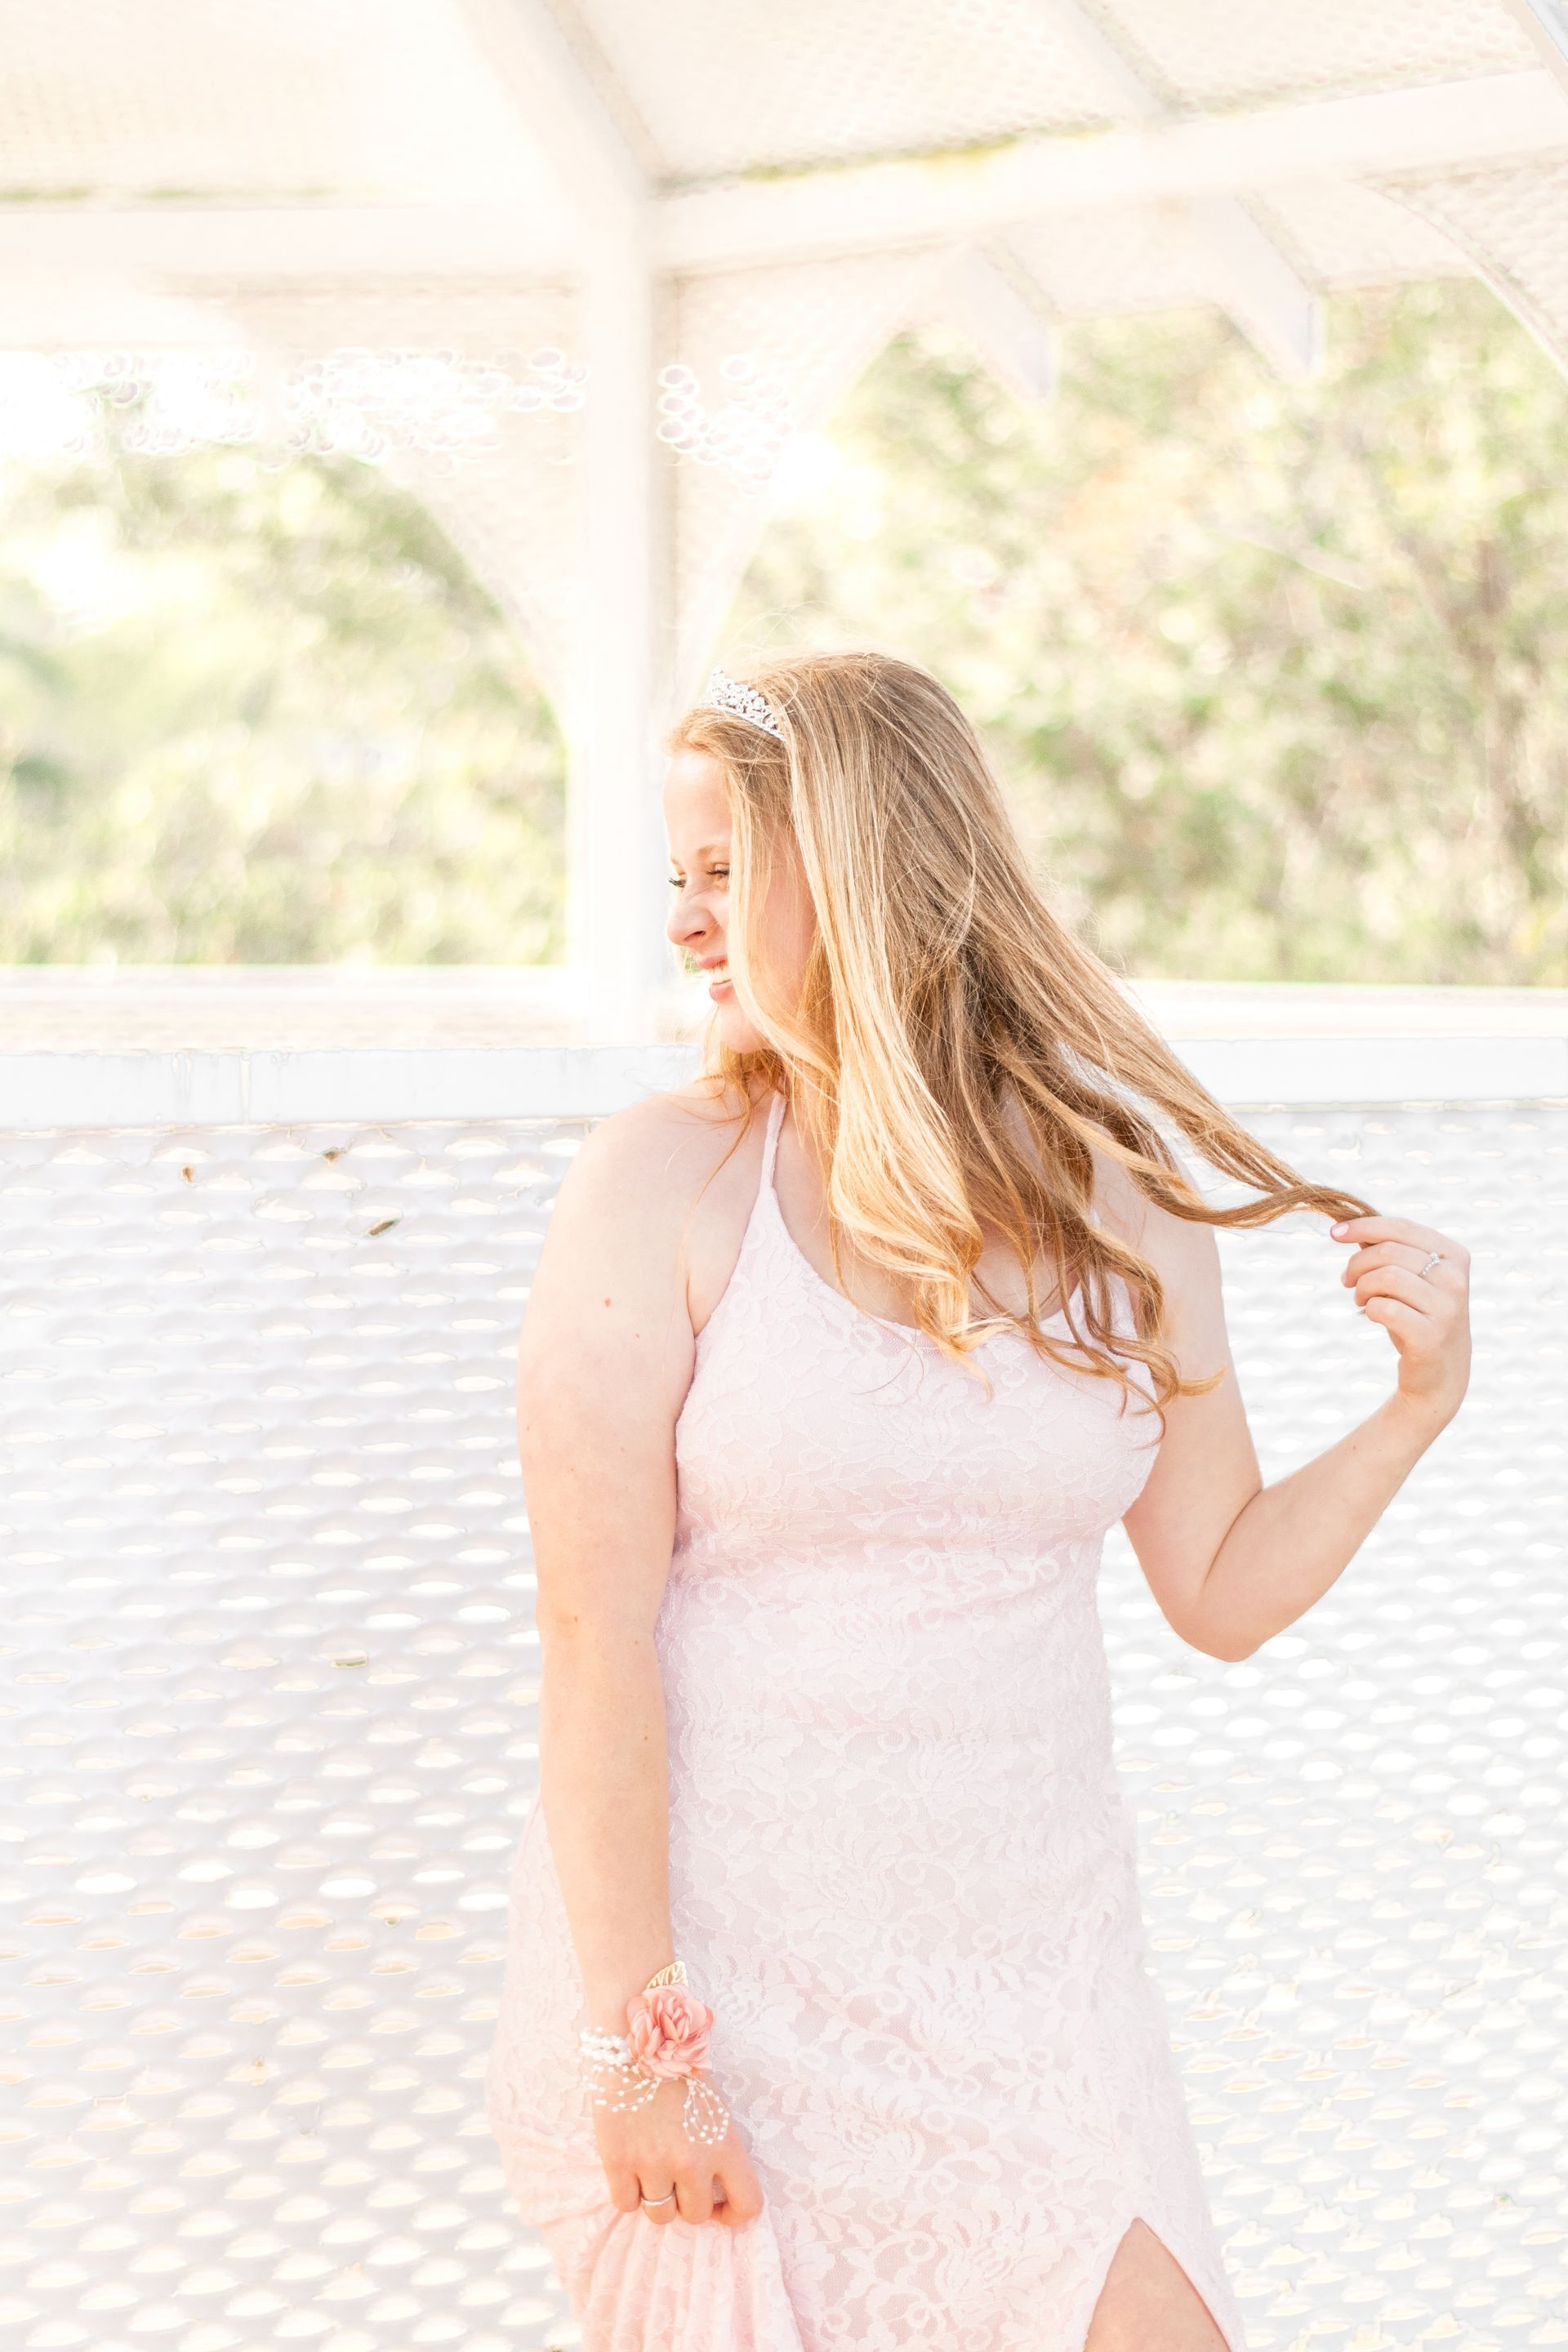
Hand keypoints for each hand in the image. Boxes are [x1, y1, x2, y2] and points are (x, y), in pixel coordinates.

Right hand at [595, 2074, 764, 2229]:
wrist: (634, 2033)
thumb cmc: (677, 2064)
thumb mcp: (714, 2104)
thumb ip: (717, 2148)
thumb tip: (713, 2189)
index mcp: (725, 2143)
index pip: (748, 2204)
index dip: (734, 2214)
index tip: (718, 2205)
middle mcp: (693, 2161)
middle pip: (696, 2215)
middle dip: (687, 2199)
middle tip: (676, 2173)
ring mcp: (654, 2164)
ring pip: (661, 2215)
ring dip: (657, 2196)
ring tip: (651, 2165)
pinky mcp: (618, 2161)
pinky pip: (626, 2204)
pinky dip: (628, 2191)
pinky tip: (629, 2164)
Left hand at [1330, 1213, 1470, 1430]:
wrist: (1440, 1372)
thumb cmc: (1418, 1316)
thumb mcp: (1409, 1278)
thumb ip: (1387, 1251)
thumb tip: (1349, 1228)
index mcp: (1454, 1255)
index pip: (1401, 1227)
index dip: (1363, 1226)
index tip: (1335, 1233)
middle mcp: (1455, 1278)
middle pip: (1389, 1252)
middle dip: (1357, 1264)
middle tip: (1347, 1280)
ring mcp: (1447, 1308)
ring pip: (1386, 1277)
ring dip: (1362, 1288)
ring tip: (1360, 1299)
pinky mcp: (1431, 1336)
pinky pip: (1385, 1309)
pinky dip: (1369, 1309)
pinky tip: (1371, 1314)